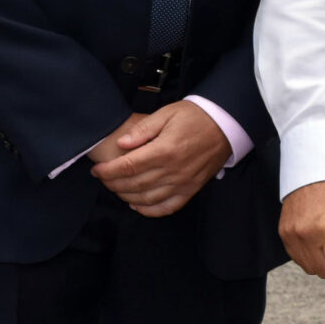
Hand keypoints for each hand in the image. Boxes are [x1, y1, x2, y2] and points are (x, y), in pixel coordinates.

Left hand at [88, 101, 232, 217]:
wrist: (227, 125)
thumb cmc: (196, 117)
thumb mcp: (167, 113)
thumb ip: (143, 129)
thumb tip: (122, 144)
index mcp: (165, 150)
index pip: (128, 167)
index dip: (108, 171)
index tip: (97, 170)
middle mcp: (174, 170)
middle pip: (134, 185)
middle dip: (112, 184)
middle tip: (103, 178)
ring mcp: (184, 182)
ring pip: (147, 199)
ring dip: (126, 196)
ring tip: (117, 188)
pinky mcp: (192, 189)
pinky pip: (167, 207)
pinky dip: (149, 210)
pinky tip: (137, 204)